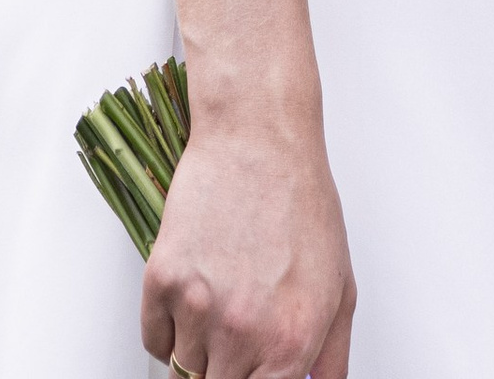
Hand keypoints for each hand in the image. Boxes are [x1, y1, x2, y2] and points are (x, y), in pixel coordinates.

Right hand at [142, 107, 354, 378]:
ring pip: (184, 371)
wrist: (257, 137)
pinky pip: (154, 341)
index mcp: (289, 343)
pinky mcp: (161, 278)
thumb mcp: (339, 289)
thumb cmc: (301, 202)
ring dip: (200, 354)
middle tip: (237, 346)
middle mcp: (241, 333)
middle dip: (228, 374)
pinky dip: (169, 332)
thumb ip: (329, 361)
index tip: (250, 376)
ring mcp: (196, 307)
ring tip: (221, 307)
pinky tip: (194, 299)